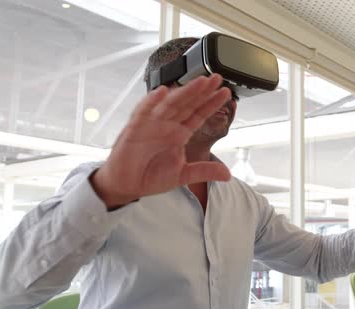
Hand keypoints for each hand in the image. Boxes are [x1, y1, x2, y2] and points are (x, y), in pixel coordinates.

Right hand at [91, 74, 231, 208]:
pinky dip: (151, 101)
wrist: (127, 185)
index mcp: (179, 133)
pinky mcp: (135, 128)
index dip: (212, 103)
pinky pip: (143, 111)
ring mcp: (152, 124)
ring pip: (171, 104)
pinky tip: (162, 91)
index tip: (226, 93)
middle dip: (202, 91)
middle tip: (217, 78)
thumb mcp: (183, 175)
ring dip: (185, 92)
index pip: (199, 114)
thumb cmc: (151, 175)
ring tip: (200, 82)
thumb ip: (204, 171)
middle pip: (188, 103)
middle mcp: (167, 125)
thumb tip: (227, 175)